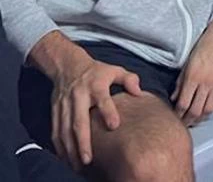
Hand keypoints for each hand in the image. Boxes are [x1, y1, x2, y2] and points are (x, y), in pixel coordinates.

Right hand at [51, 52, 142, 170]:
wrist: (68, 65)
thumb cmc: (97, 71)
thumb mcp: (115, 70)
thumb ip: (129, 80)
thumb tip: (139, 92)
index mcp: (95, 85)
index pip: (103, 99)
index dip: (108, 112)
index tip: (114, 126)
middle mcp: (78, 96)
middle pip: (79, 121)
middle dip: (83, 142)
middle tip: (88, 160)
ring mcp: (64, 105)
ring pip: (65, 130)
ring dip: (70, 149)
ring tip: (78, 165)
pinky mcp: (55, 111)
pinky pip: (55, 131)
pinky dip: (59, 146)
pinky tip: (65, 158)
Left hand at [171, 18, 212, 126]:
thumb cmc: (203, 46)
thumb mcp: (187, 62)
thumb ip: (180, 82)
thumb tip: (174, 98)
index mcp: (193, 76)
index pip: (183, 103)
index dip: (177, 114)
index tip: (174, 118)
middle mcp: (206, 82)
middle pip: (196, 110)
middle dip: (188, 120)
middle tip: (183, 123)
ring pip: (209, 108)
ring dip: (201, 117)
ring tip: (195, 119)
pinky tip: (209, 109)